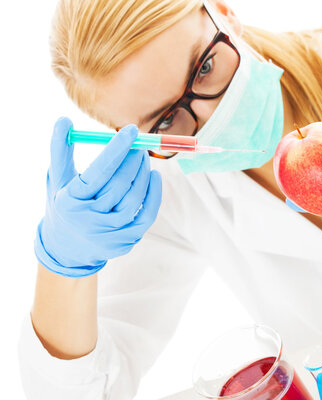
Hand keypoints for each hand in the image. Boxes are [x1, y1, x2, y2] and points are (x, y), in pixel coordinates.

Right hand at [34, 117, 162, 276]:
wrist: (66, 248)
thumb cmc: (64, 203)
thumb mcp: (58, 179)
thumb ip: (61, 150)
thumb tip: (64, 120)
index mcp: (70, 200)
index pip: (98, 171)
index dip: (117, 150)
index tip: (132, 130)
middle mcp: (89, 219)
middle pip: (119, 184)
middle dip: (133, 160)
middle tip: (139, 145)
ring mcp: (108, 233)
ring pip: (134, 198)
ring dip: (143, 174)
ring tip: (143, 158)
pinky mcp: (125, 241)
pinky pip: (146, 214)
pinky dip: (153, 194)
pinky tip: (153, 177)